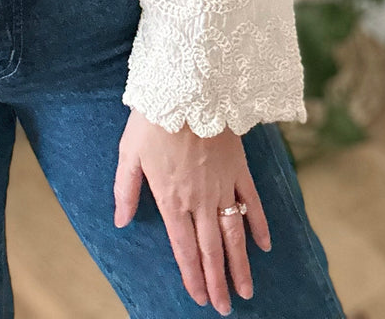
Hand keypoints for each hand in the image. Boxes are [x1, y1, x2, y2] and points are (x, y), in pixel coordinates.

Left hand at [113, 108, 270, 314]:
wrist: (187, 88)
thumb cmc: (153, 118)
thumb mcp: (128, 153)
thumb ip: (125, 190)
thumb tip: (120, 221)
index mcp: (171, 198)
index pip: (184, 247)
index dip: (192, 275)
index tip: (199, 297)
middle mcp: (199, 199)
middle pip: (211, 248)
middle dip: (217, 281)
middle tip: (224, 307)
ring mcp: (222, 185)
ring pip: (234, 233)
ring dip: (240, 264)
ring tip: (245, 291)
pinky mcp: (238, 168)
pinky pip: (252, 202)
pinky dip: (258, 224)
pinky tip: (263, 245)